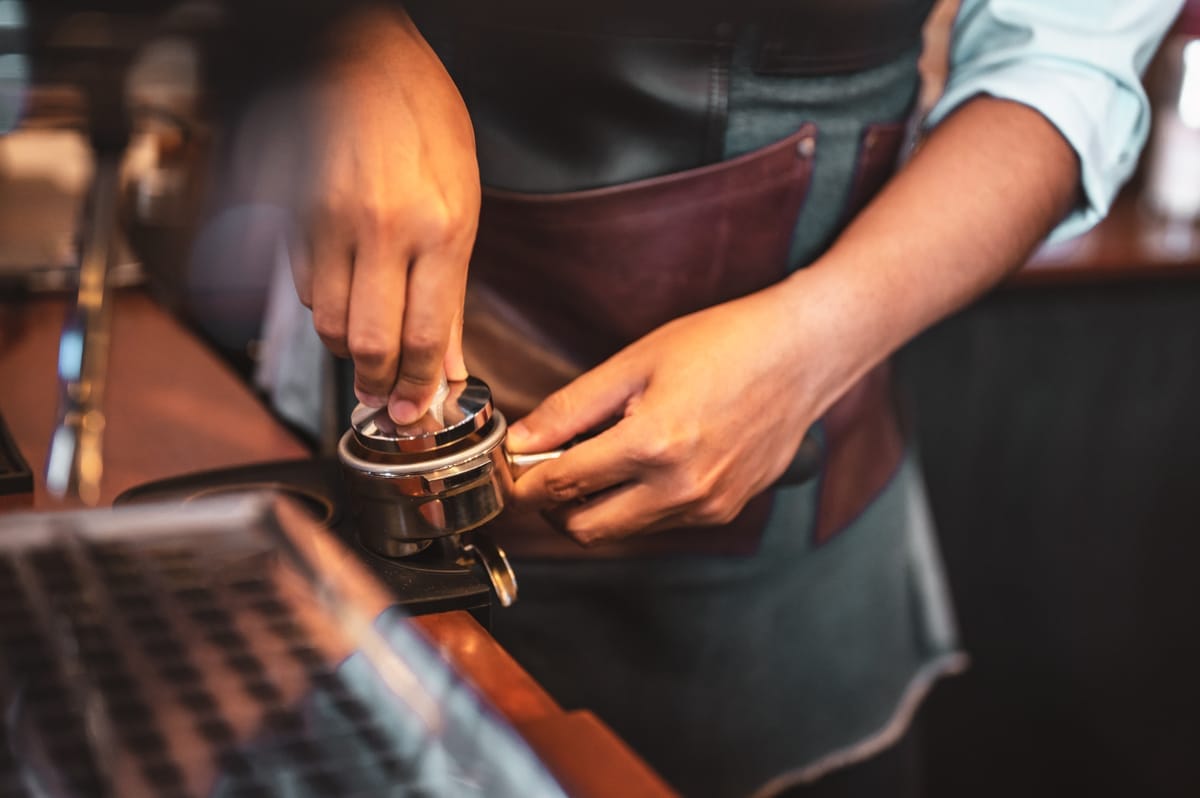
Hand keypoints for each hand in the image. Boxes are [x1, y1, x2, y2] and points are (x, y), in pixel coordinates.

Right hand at [294, 8, 479, 422]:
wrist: (359, 54)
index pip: (428, 337)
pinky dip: (323, 309)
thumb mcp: (462, 201)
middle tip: (388, 399)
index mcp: (439, 226)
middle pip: (368, 345)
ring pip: (326, 324)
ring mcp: (329, 222)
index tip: (417, 413)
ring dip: (347, 351)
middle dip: (379, 384)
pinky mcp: (291, 217)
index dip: (420, 388)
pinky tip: (344, 301)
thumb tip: (453, 364)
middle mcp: (382, 229)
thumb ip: (451, 292)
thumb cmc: (421, 117)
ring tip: (368, 351)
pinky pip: (301, 289)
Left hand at [506, 278, 847, 544]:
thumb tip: (523, 440)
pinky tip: (642, 462)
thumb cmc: (724, 344)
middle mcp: (680, 487)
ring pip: (621, 532)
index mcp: (652, 444)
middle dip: (553, 505)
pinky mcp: (722, 512)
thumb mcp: (635, 362)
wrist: (803, 354)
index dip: (522, 481)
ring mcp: (705, 506)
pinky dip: (635, 504)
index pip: (560, 484)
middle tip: (549, 466)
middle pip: (583, 529)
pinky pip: (657, 523)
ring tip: (599, 456)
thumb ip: (571, 407)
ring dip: (595, 506)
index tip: (511, 468)